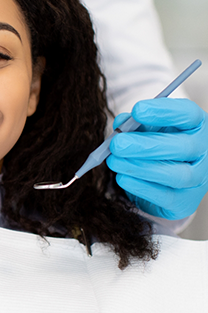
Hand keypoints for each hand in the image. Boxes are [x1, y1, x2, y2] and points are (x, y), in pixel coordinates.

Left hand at [106, 98, 207, 219]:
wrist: (166, 180)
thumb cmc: (157, 145)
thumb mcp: (148, 129)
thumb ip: (135, 124)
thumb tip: (121, 122)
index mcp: (197, 126)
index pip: (188, 114)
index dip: (163, 111)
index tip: (137, 110)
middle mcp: (204, 151)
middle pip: (182, 147)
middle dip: (146, 145)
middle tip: (117, 143)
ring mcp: (198, 179)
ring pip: (175, 174)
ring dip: (140, 167)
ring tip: (113, 161)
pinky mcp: (184, 202)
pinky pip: (165, 196)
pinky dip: (140, 187)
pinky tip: (122, 178)